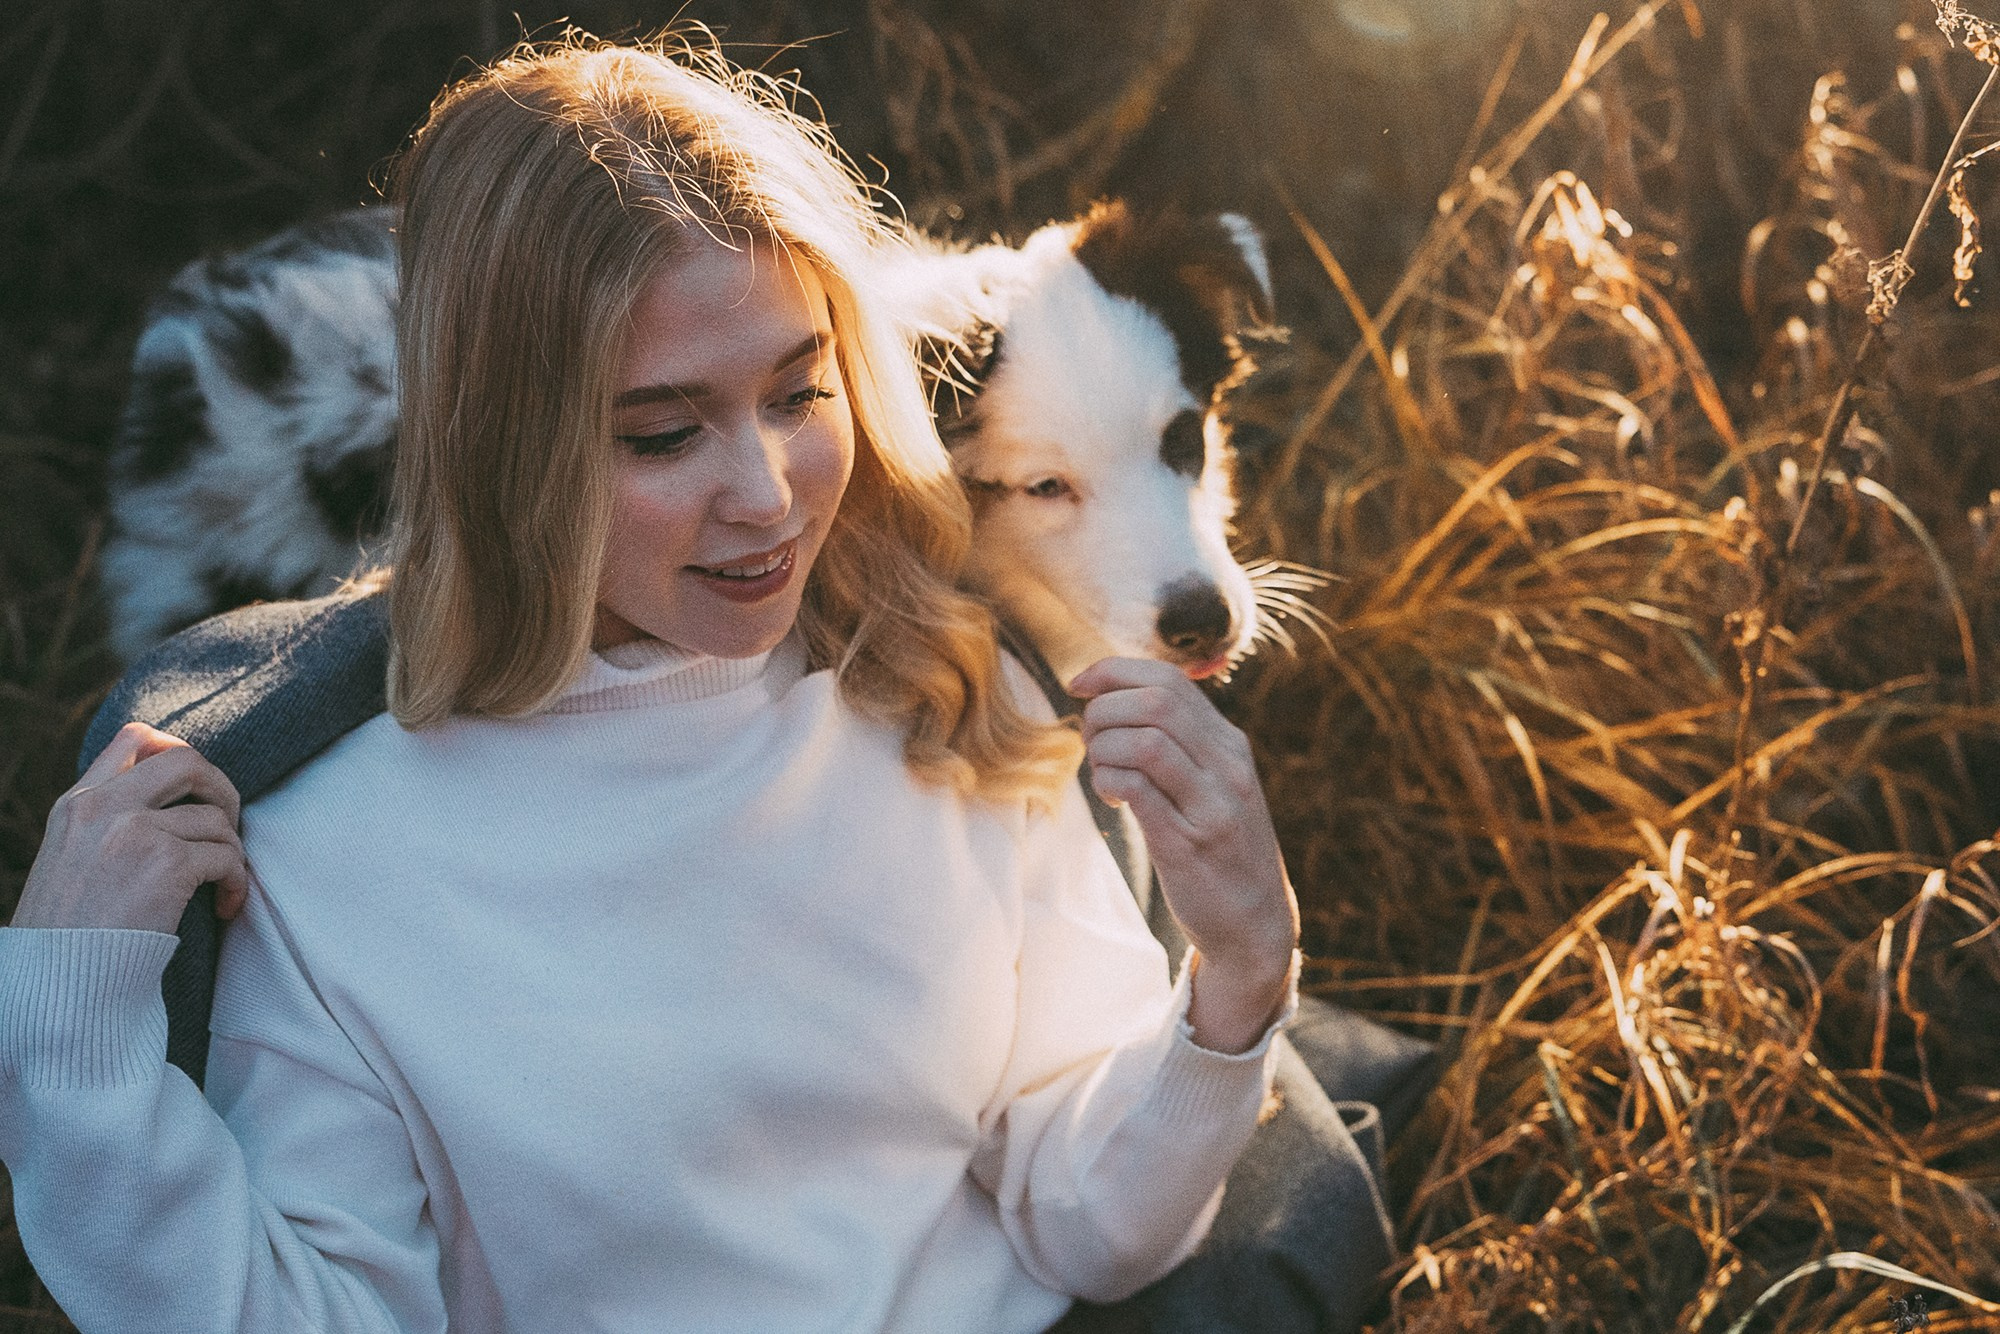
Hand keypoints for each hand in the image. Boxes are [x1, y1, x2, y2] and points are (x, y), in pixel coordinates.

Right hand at [12, 722, 247, 933]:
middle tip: (226, 826)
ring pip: (216, 819)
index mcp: (77, 804)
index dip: (177, 753)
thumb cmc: (69, 933)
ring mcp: (135, 832)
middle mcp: (104, 808)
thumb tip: (166, 803)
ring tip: (221, 884)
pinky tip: (225, 906)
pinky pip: (228, 857)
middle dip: (222, 789)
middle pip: (188, 760)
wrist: (59, 983)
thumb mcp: (69, 858)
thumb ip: (105, 823)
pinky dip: (237, 883)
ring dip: (232, 852)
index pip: (135, 739)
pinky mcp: (167, 864)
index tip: (194, 791)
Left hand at [1069, 658, 1299, 1053]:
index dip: (1114, 672)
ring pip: (1145, 741)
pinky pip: (1137, 789)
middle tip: (1090, 739)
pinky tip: (1112, 799)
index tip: (1079, 685)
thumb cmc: (1220, 849)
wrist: (1256, 925)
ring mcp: (1211, 805)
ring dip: (1104, 749)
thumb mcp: (1213, 785)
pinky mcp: (1188, 844)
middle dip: (1104, 711)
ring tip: (1102, 773)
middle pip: (1155, 702)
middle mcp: (1227, 767)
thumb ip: (1179, 745)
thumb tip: (1116, 701)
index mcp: (1230, 745)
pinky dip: (1109, 782)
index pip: (1170, 680)